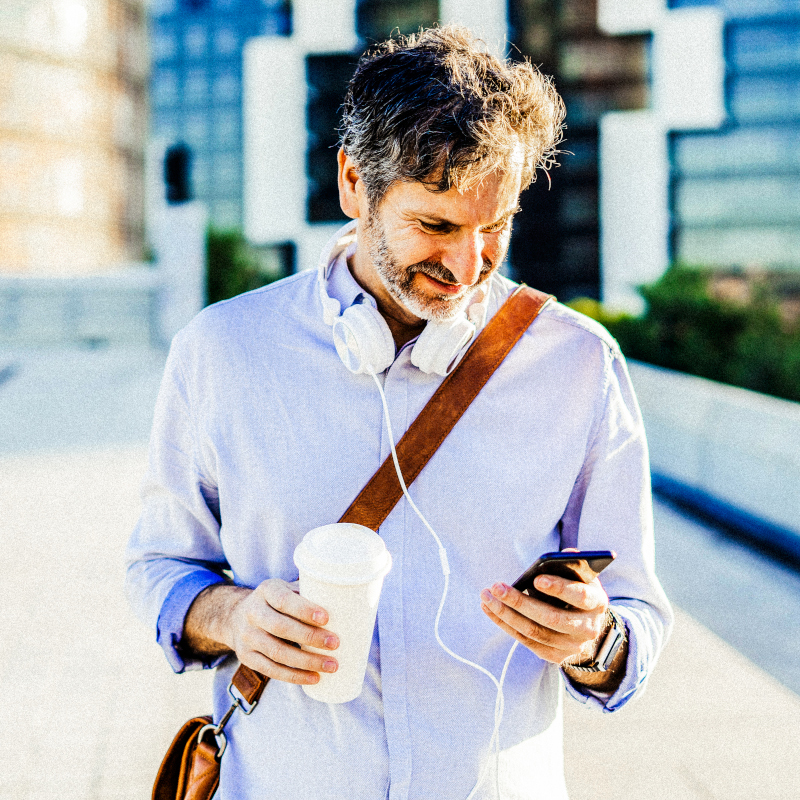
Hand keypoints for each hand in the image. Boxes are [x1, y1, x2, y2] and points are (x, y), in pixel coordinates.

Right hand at [185, 579, 338, 685]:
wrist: (236, 616)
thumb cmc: (276, 601)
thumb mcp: (286, 588)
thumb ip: (309, 592)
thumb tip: (349, 598)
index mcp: (266, 590)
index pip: (284, 600)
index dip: (304, 609)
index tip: (326, 617)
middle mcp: (252, 612)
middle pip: (281, 628)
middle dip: (310, 637)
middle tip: (336, 643)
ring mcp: (247, 636)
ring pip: (277, 652)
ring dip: (307, 662)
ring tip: (332, 665)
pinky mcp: (247, 657)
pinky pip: (271, 670)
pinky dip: (294, 676)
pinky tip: (314, 678)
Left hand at [480, 572, 608, 665]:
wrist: (588, 625)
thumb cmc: (579, 591)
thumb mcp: (583, 576)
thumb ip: (575, 565)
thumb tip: (566, 553)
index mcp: (597, 603)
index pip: (580, 596)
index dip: (559, 588)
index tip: (536, 579)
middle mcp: (587, 628)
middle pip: (551, 618)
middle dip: (520, 602)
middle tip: (496, 587)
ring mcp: (572, 645)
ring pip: (534, 632)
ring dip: (506, 614)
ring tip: (487, 597)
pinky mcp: (555, 655)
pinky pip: (526, 641)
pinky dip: (506, 624)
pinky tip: (490, 609)